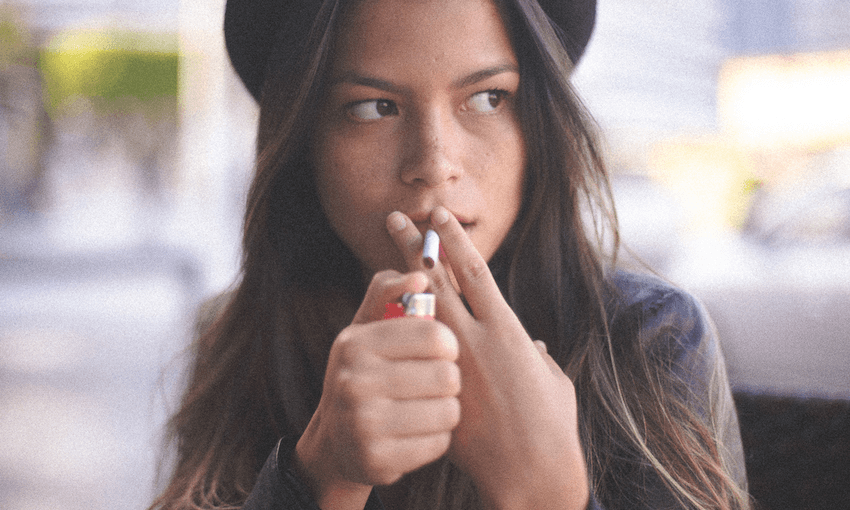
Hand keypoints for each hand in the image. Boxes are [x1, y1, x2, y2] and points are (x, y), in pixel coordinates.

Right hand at [295, 270, 461, 509]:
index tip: (439, 351)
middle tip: (434, 383)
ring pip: (448, 411)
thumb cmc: (364, 372)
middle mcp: (354, 383)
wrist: (336, 442)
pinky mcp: (378, 461)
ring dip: (446, 410)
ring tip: (429, 407)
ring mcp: (363, 426)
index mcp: (355, 345)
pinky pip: (439, 444)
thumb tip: (419, 276)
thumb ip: (388, 293)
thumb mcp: (366, 329)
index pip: (434, 335)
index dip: (447, 344)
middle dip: (448, 380)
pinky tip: (419, 432)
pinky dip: (437, 438)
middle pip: (446, 375)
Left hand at [386, 207, 588, 509]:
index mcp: (507, 328)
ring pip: (417, 310)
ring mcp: (450, 364)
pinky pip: (410, 352)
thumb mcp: (552, 380)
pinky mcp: (437, 388)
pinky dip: (395, 327)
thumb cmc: (552, 424)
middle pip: (436, 281)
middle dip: (413, 246)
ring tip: (382, 253)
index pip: (474, 271)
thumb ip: (538, 356)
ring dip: (399, 277)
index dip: (453, 241)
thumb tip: (535, 346)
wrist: (531, 473)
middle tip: (393, 217)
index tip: (438, 216)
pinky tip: (379, 310)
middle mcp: (474, 338)